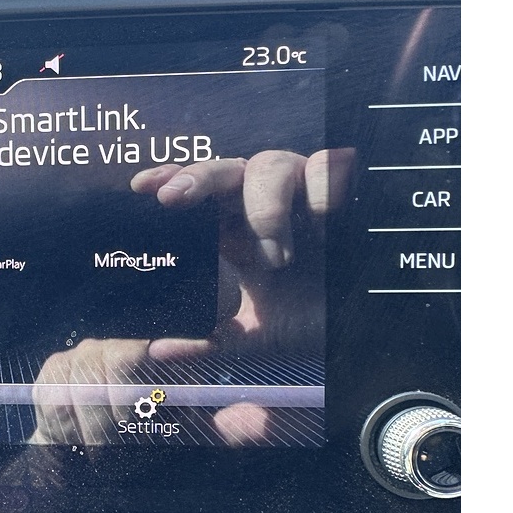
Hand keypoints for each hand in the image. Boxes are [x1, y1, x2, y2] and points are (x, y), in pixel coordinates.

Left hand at [130, 148, 354, 358]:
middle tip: (173, 199)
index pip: (195, 192)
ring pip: (271, 163)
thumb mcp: (256, 336)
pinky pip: (330, 165)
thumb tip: (158, 349)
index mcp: (232, 229)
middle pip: (224, 168)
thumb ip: (209, 341)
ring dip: (265, 207)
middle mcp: (262, 204)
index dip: (169, 179)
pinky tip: (323, 217)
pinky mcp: (347, 194)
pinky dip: (322, 185)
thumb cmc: (310, 322)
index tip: (140, 187)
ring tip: (277, 258)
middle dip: (196, 177)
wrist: (372, 331)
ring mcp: (304, 194)